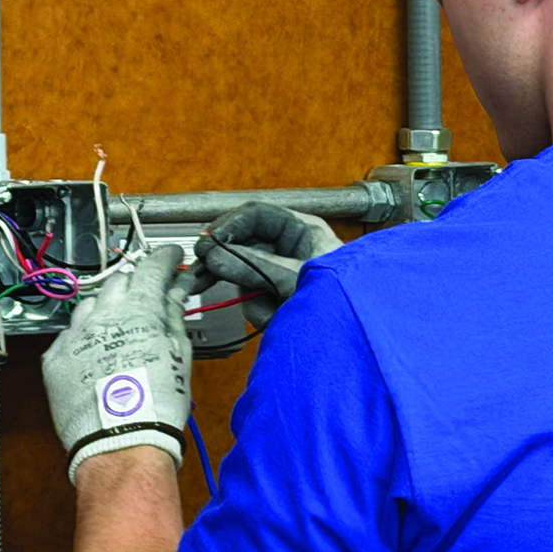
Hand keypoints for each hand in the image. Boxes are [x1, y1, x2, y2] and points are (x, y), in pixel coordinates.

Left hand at [41, 245, 192, 483]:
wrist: (121, 442)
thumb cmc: (158, 402)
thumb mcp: (179, 352)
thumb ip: (174, 315)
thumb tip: (176, 291)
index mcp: (139, 308)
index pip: (152, 267)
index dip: (165, 258)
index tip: (171, 257)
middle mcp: (103, 314)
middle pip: (119, 281)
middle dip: (136, 282)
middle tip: (149, 295)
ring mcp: (75, 335)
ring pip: (91, 305)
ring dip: (107, 308)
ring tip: (121, 327)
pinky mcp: (55, 358)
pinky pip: (70, 335)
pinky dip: (85, 336)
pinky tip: (98, 352)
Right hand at [191, 202, 343, 329]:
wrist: (354, 336)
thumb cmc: (341, 296)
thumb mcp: (293, 276)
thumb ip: (251, 264)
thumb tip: (213, 256)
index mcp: (301, 230)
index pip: (257, 215)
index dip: (229, 225)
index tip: (207, 242)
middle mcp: (290, 249)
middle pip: (244, 246)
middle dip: (224, 265)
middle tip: (199, 276)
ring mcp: (283, 275)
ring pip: (245, 278)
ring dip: (252, 297)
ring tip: (270, 308)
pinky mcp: (279, 301)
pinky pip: (254, 301)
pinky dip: (262, 312)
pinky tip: (278, 319)